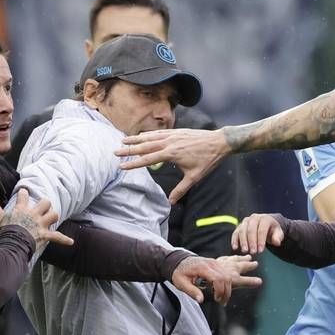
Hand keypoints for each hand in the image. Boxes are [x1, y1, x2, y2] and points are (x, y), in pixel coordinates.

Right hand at [0, 188, 73, 248]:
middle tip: (41, 209)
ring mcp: (41, 224)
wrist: (11, 245)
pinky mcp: (45, 235)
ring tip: (50, 220)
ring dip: (53, 217)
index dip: (24, 193)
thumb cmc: (4, 232)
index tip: (23, 194)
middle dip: (45, 205)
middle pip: (45, 202)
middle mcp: (33, 214)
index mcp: (21, 209)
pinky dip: (64, 240)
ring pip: (54, 214)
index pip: (24, 194)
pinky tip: (71, 242)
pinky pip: (58, 237)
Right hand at [114, 127, 228, 201]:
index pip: (148, 159)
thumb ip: (181, 189)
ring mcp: (172, 135)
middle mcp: (169, 143)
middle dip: (129, 150)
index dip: (134, 164)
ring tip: (123, 140)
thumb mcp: (195, 177)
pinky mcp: (176, 132)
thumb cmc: (208, 160)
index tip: (122, 166)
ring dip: (136, 139)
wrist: (219, 142)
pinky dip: (148, 134)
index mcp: (172, 154)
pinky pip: (158, 132)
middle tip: (115, 152)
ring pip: (150, 137)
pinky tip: (141, 135)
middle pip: (145, 146)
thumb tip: (171, 202)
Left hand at [170, 255, 261, 303]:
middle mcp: (213, 264)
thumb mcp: (180, 283)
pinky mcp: (215, 262)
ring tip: (255, 263)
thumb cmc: (178, 273)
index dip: (221, 291)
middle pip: (230, 274)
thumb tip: (201, 300)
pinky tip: (245, 258)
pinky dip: (238, 259)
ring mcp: (215, 262)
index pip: (220, 280)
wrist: (176, 261)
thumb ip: (191, 291)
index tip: (218, 300)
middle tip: (247, 288)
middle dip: (239, 283)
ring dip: (244, 265)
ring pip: (233, 263)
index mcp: (204, 269)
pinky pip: (229, 259)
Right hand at [230, 213, 284, 254]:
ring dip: (243, 242)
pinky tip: (235, 247)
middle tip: (253, 252)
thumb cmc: (272, 230)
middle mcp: (254, 218)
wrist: (266, 224)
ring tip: (245, 251)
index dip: (261, 241)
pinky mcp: (240, 226)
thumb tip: (276, 242)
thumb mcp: (278, 233)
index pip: (262, 230)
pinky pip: (236, 232)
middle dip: (251, 242)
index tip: (260, 251)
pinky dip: (234, 240)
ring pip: (242, 231)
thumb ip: (278, 237)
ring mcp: (246, 221)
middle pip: (251, 230)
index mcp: (265, 219)